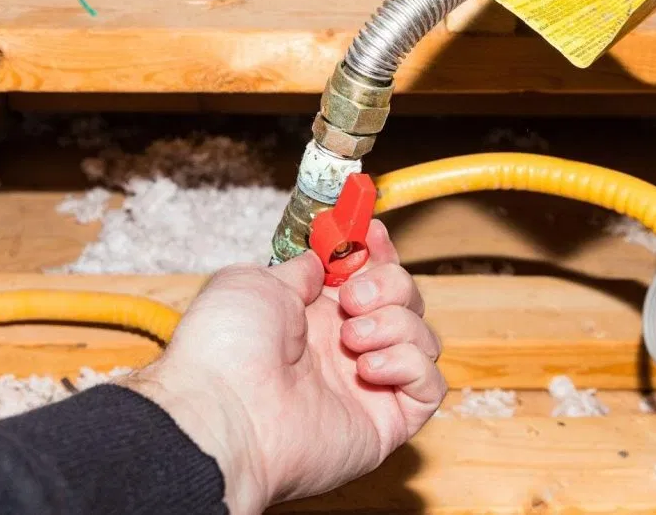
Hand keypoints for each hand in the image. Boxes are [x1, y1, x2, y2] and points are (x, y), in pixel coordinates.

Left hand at [121, 220, 444, 513]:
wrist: (225, 410)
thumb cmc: (226, 346)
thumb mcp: (255, 281)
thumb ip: (300, 270)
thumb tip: (321, 260)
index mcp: (313, 315)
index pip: (368, 276)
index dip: (379, 252)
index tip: (374, 233)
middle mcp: (344, 349)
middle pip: (405, 301)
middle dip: (390, 284)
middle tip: (351, 299)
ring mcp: (368, 386)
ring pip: (423, 338)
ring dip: (395, 324)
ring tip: (352, 338)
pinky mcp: (387, 422)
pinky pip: (431, 385)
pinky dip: (409, 365)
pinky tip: (368, 367)